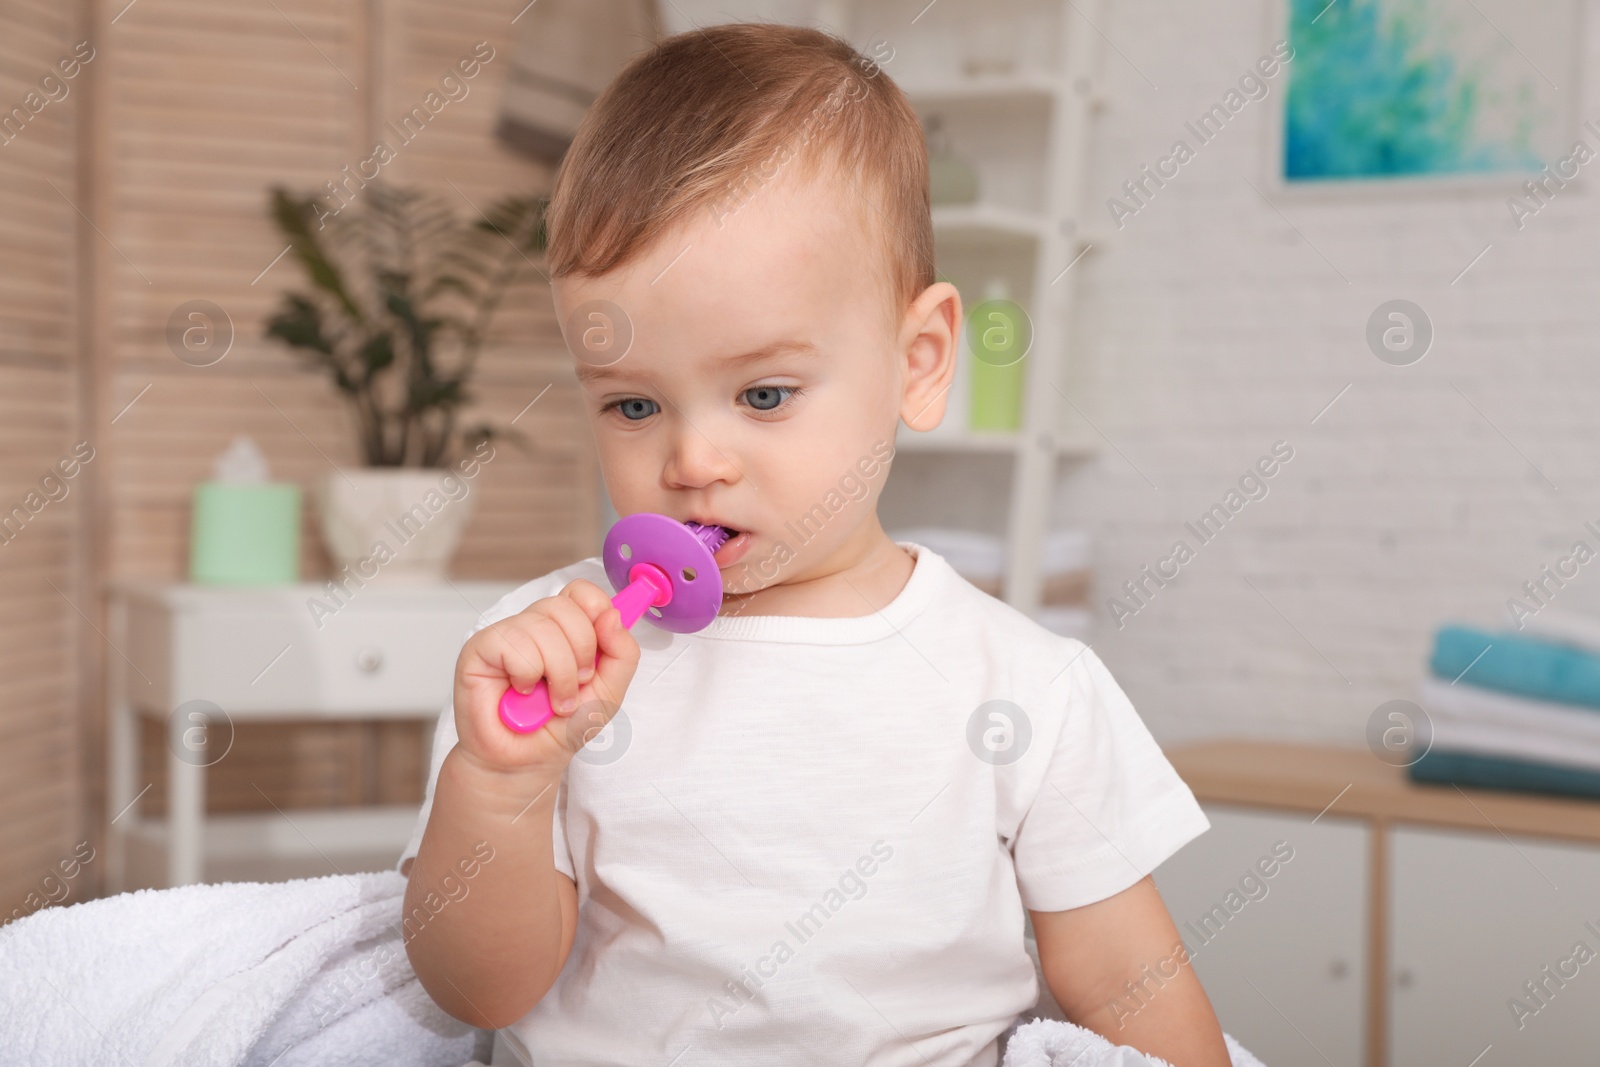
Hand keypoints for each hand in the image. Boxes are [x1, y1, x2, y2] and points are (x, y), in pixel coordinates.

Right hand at [452, 579, 640, 778]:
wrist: (524, 763)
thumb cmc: (559, 728)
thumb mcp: (609, 693)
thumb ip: (622, 653)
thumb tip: (612, 615)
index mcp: (564, 629)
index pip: (581, 593)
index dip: (597, 612)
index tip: (601, 650)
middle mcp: (534, 626)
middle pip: (566, 606)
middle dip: (582, 653)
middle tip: (575, 686)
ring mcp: (507, 634)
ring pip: (543, 626)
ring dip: (558, 672)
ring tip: (552, 700)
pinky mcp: (480, 648)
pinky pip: (515, 643)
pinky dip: (528, 675)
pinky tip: (522, 692)